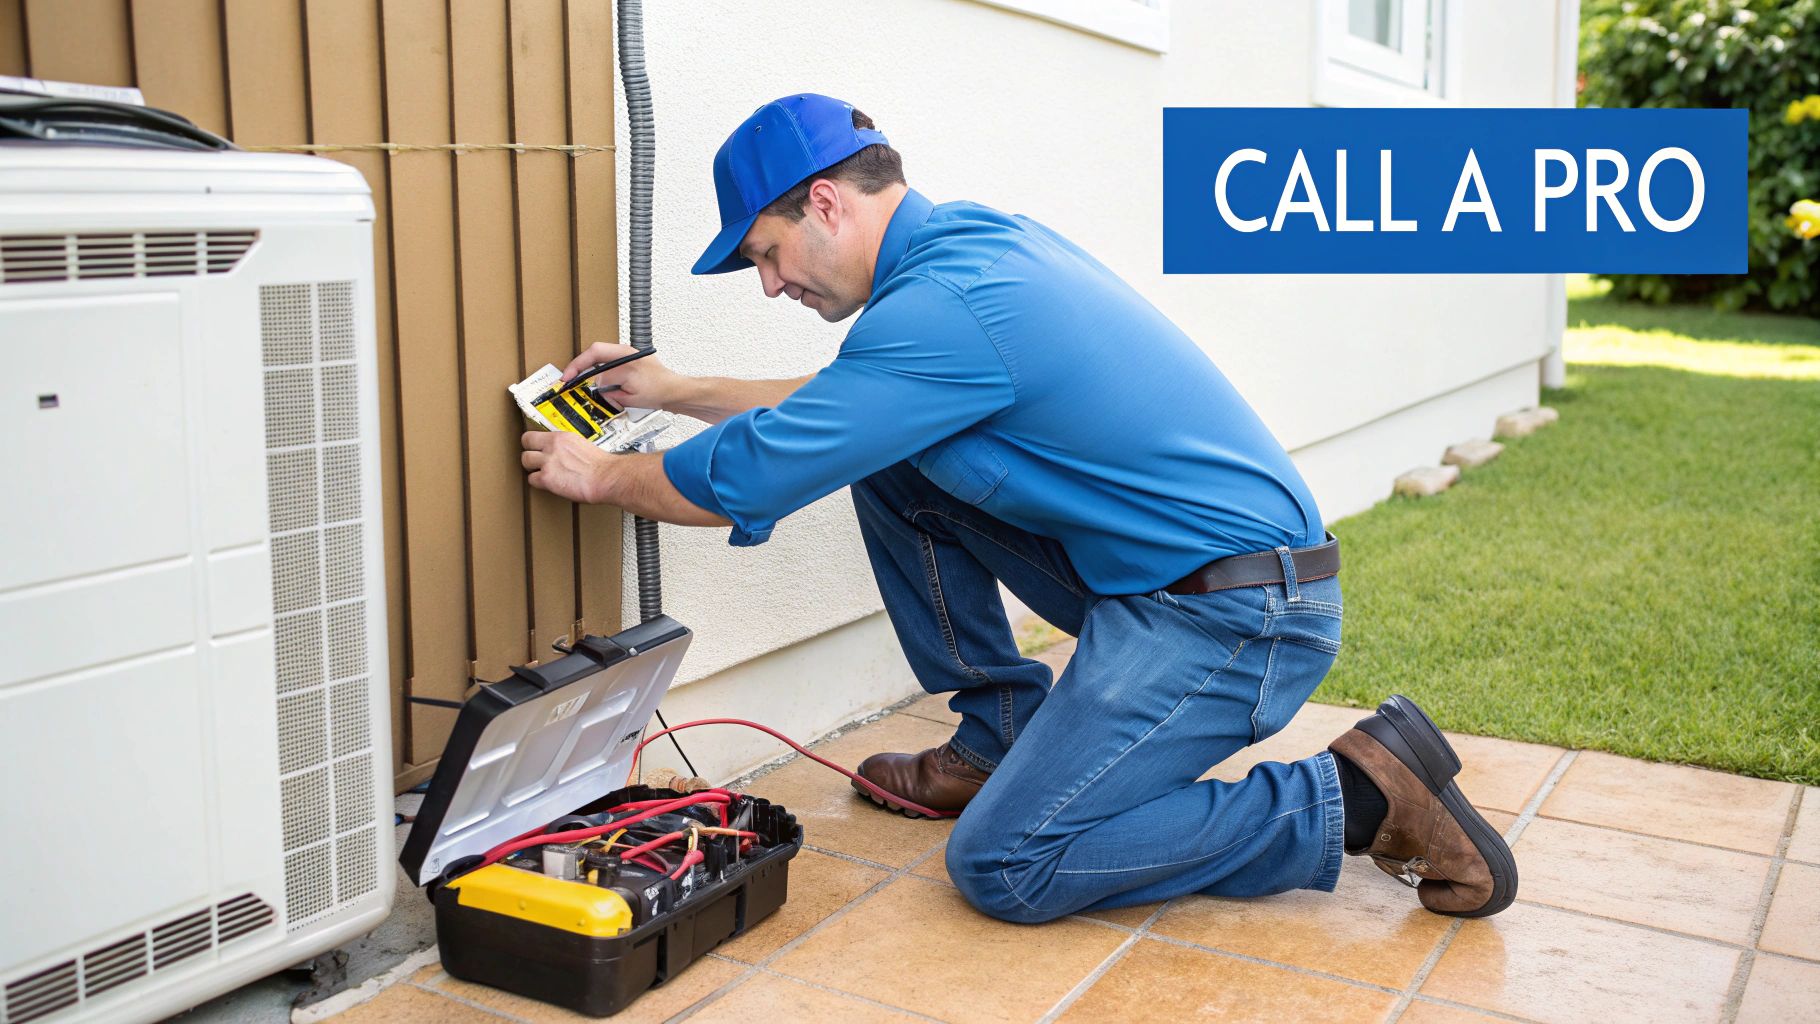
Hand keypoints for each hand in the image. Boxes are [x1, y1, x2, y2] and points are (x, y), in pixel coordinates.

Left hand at [521, 431, 611, 502]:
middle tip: (538, 464)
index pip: (532, 436)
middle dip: (531, 457)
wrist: (606, 477)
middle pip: (525, 448)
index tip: (537, 450)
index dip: (532, 445)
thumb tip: (562, 452)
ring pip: (525, 462)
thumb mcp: (582, 445)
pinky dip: (539, 483)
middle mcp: (552, 447)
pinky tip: (549, 484)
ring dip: (532, 469)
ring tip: (543, 474)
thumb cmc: (601, 465)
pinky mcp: (547, 478)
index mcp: (561, 437)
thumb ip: (567, 447)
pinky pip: (532, 480)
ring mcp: (548, 462)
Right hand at [562, 342, 681, 409]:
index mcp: (624, 355)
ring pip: (601, 362)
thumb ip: (609, 386)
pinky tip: (604, 388)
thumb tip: (596, 383)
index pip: (593, 354)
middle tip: (569, 380)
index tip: (567, 377)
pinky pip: (610, 368)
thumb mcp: (629, 392)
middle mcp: (625, 353)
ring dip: (594, 374)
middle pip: (595, 355)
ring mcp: (628, 358)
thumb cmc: (659, 390)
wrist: (675, 393)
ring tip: (585, 385)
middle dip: (581, 368)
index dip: (577, 365)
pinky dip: (604, 378)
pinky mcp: (630, 365)